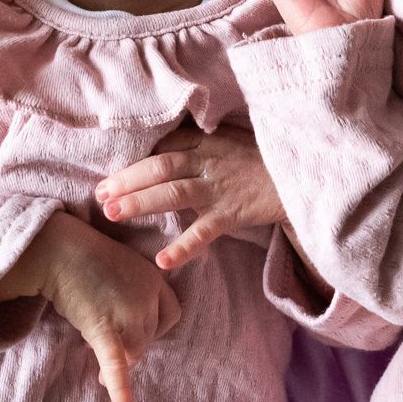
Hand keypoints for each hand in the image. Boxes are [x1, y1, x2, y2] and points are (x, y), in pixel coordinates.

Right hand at [4, 215, 180, 401]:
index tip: (136, 331)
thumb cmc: (83, 254)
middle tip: (107, 351)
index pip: (171, 315)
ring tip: (101, 374)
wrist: (55, 248)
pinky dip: (120, 387)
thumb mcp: (121, 266)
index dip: (155, 329)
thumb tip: (129, 326)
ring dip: (120, 364)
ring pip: (133, 352)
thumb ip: (134, 292)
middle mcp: (148, 296)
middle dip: (132, 347)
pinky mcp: (103, 327)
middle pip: (149, 337)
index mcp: (155, 279)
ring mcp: (128, 312)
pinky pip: (116, 362)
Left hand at [96, 123, 284, 270]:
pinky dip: (183, 247)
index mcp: (206, 142)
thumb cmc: (265, 159)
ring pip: (172, 193)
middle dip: (126, 181)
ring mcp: (219, 188)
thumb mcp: (231, 140)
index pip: (163, 146)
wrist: (303, 175)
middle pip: (159, 167)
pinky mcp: (232, 214)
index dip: (134, 160)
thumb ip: (200, 143)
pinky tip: (162, 261)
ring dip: (140, 203)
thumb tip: (162, 149)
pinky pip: (203, 232)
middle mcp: (208, 162)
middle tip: (98, 194)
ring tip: (113, 213)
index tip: (108, 173)